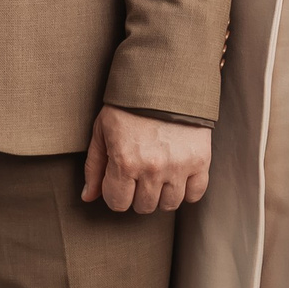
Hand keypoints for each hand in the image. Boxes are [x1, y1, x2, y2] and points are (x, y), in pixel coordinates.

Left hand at [80, 106, 210, 215]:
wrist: (165, 81)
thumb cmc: (128, 106)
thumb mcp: (102, 130)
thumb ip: (94, 166)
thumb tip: (88, 197)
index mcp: (124, 162)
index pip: (117, 203)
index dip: (116, 193)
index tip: (119, 180)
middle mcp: (152, 169)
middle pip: (143, 207)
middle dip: (137, 194)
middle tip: (139, 174)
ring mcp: (178, 167)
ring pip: (169, 205)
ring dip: (161, 194)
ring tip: (158, 174)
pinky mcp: (200, 161)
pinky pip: (194, 194)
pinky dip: (186, 190)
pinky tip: (177, 176)